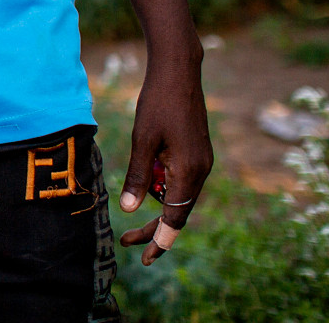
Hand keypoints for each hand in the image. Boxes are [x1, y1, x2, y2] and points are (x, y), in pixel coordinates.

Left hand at [116, 54, 214, 264]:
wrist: (178, 72)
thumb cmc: (157, 102)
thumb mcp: (142, 139)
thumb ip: (138, 175)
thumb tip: (130, 210)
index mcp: (189, 171)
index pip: (176, 216)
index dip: (160, 239)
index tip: (146, 257)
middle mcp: (200, 170)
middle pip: (178, 210)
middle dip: (154, 229)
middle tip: (127, 243)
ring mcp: (201, 161)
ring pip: (179, 195)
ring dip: (157, 207)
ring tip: (131, 214)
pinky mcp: (196, 152)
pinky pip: (180, 179)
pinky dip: (162, 187)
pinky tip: (146, 183)